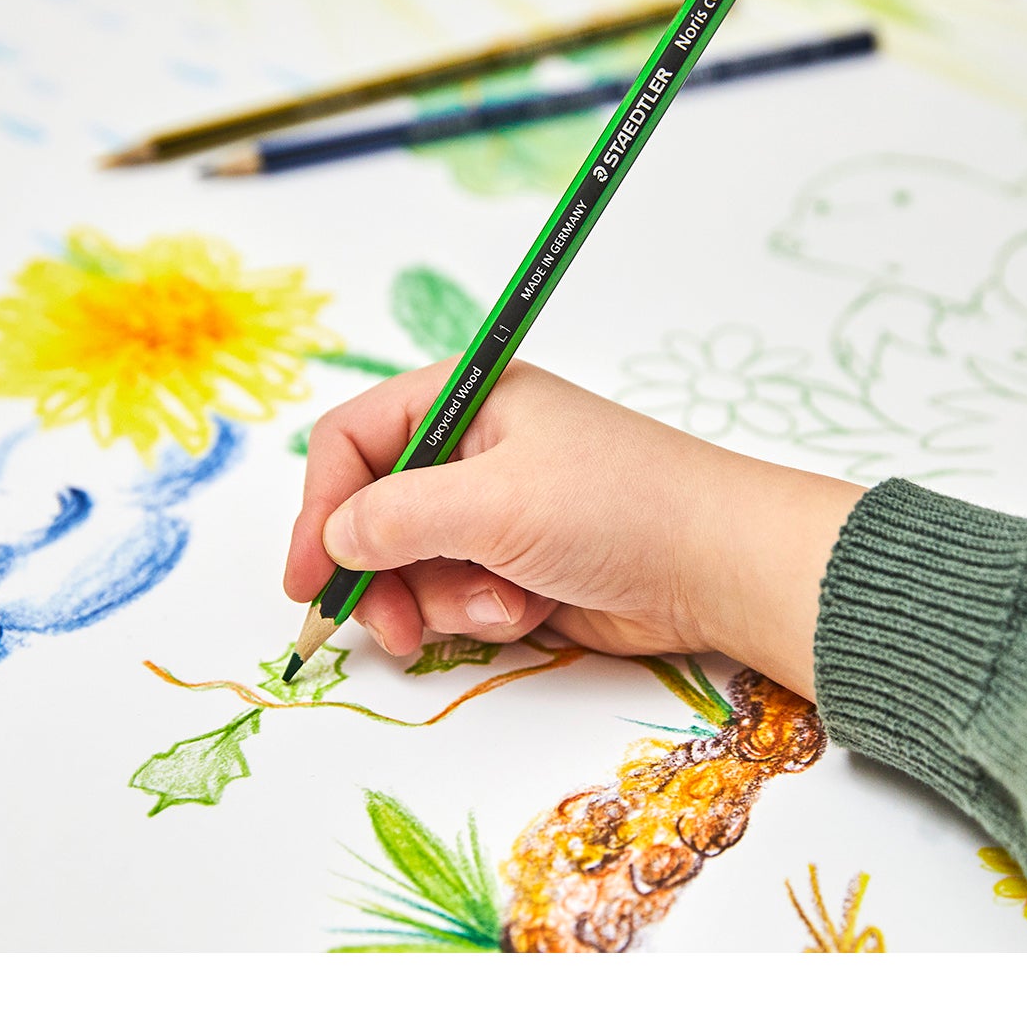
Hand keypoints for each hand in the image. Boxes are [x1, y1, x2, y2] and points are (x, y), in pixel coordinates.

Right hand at [283, 359, 862, 699]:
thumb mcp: (493, 503)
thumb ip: (397, 518)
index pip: (352, 441)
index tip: (308, 578)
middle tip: (397, 629)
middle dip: (383, 576)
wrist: (718, 566)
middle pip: (372, 514)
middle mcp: (470, 448)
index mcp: (463, 399)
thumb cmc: (617, 507)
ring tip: (506, 605)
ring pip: (412, 568)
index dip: (319, 507)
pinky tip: (533, 611)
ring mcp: (493, 509)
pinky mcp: (516, 563)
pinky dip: (482, 614)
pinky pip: (457, 597)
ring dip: (446, 601)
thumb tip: (333, 538)